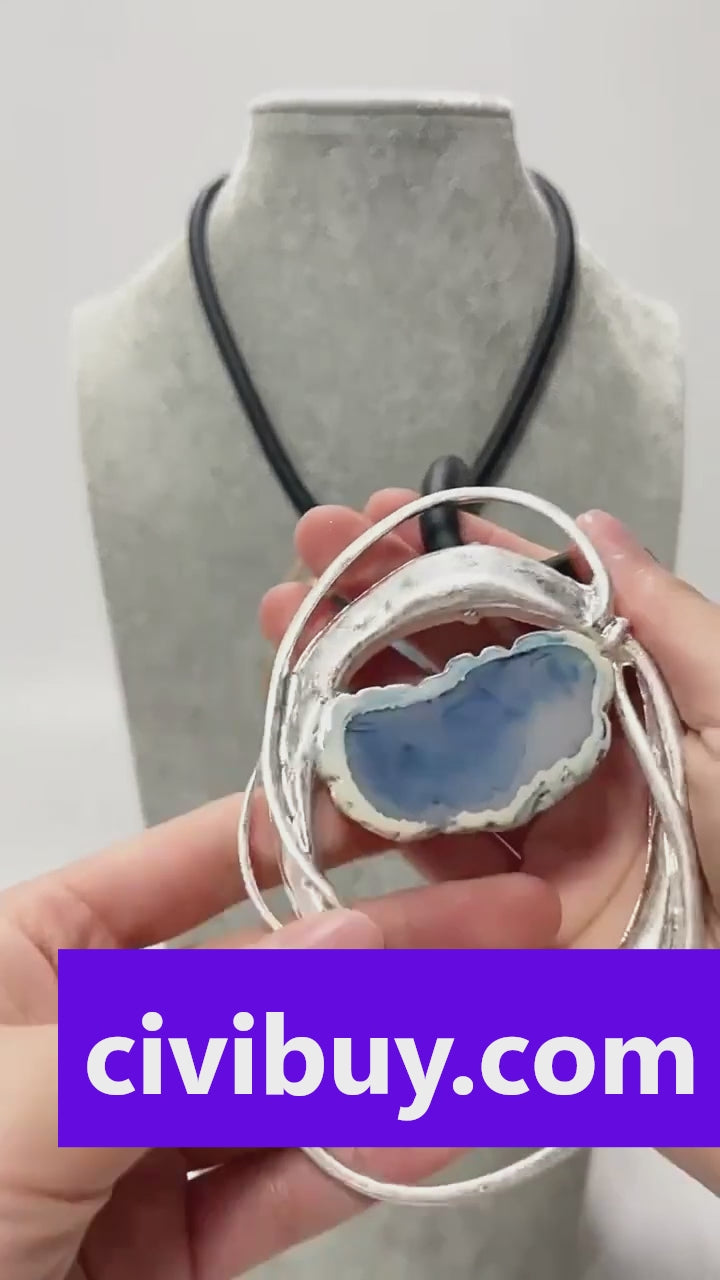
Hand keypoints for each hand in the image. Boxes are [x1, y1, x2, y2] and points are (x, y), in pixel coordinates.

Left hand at [0, 792, 558, 1278]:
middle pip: (258, 981)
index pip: (177, 871)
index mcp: (15, 963)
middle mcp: (77, 1049)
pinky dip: (353, 1161)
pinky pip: (268, 1194)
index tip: (400, 806)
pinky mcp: (157, 1262)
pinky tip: (434, 1115)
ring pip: (282, 1091)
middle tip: (508, 917)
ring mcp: (122, 1159)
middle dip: (388, 950)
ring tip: (512, 1008)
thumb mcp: (39, 1099)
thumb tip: (352, 941)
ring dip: (398, 1055)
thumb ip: (204, 1028)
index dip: (292, 830)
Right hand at [260, 489, 719, 950]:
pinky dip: (365, 812)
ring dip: (349, 698)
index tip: (378, 519)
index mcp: (629, 700)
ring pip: (425, 752)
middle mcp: (574, 754)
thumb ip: (672, 628)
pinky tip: (307, 763)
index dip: (452, 558)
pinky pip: (427, 855)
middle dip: (376, 610)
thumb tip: (594, 528)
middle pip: (459, 670)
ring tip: (280, 647)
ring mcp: (536, 833)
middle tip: (301, 572)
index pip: (529, 609)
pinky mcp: (507, 912)